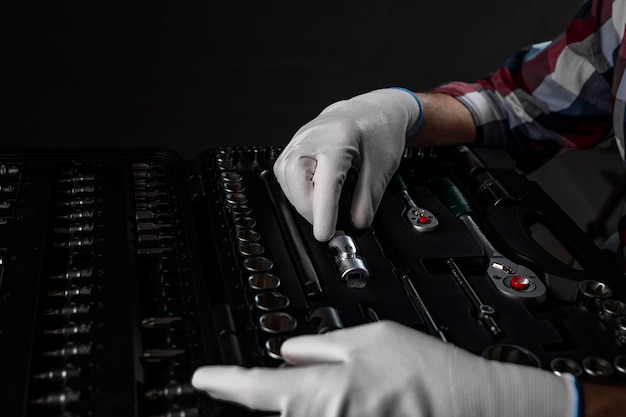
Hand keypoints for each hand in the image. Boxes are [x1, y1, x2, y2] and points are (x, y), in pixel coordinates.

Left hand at [192, 321, 577, 416]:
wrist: (468, 403)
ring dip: (313, 398)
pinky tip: (362, 396)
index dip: (224, 383)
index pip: (257, 388)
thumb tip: (288, 352)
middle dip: (283, 386)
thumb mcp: (368, 338)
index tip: (203, 379)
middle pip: (281, 406)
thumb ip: (320, 346)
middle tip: (322, 369)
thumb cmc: (425, 369)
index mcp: (322, 390)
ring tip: (361, 383)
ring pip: (304, 413)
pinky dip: (331, 406)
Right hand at [273, 88, 421, 240]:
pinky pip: (284, 170)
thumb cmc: (379, 132)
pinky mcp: (295, 144)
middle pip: (293, 175)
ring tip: (322, 206)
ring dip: (300, 198)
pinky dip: (296, 189)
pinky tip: (312, 192)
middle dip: (307, 206)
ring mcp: (301, 138)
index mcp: (339, 140)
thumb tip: (356, 225)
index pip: (325, 181)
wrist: (374, 110)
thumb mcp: (382, 169)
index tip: (325, 234)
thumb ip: (368, 200)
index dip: (323, 213)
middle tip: (327, 221)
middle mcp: (314, 136)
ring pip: (284, 174)